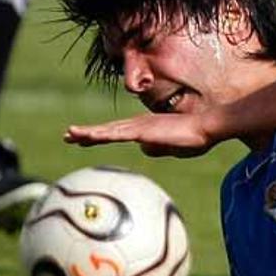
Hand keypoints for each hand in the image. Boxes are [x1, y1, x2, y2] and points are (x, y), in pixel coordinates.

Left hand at [64, 112, 214, 157]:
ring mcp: (138, 127)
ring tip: (69, 135)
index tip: (83, 138)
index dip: (99, 135)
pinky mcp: (142, 131)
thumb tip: (143, 150)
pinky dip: (100, 135)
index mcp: (144, 130)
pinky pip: (116, 134)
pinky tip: (86, 136)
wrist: (208, 127)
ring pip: (107, 131)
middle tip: (67, 135)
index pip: (116, 133)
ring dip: (87, 134)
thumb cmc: (195, 138)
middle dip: (86, 134)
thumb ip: (157, 148)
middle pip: (107, 130)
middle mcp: (137, 125)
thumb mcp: (172, 149)